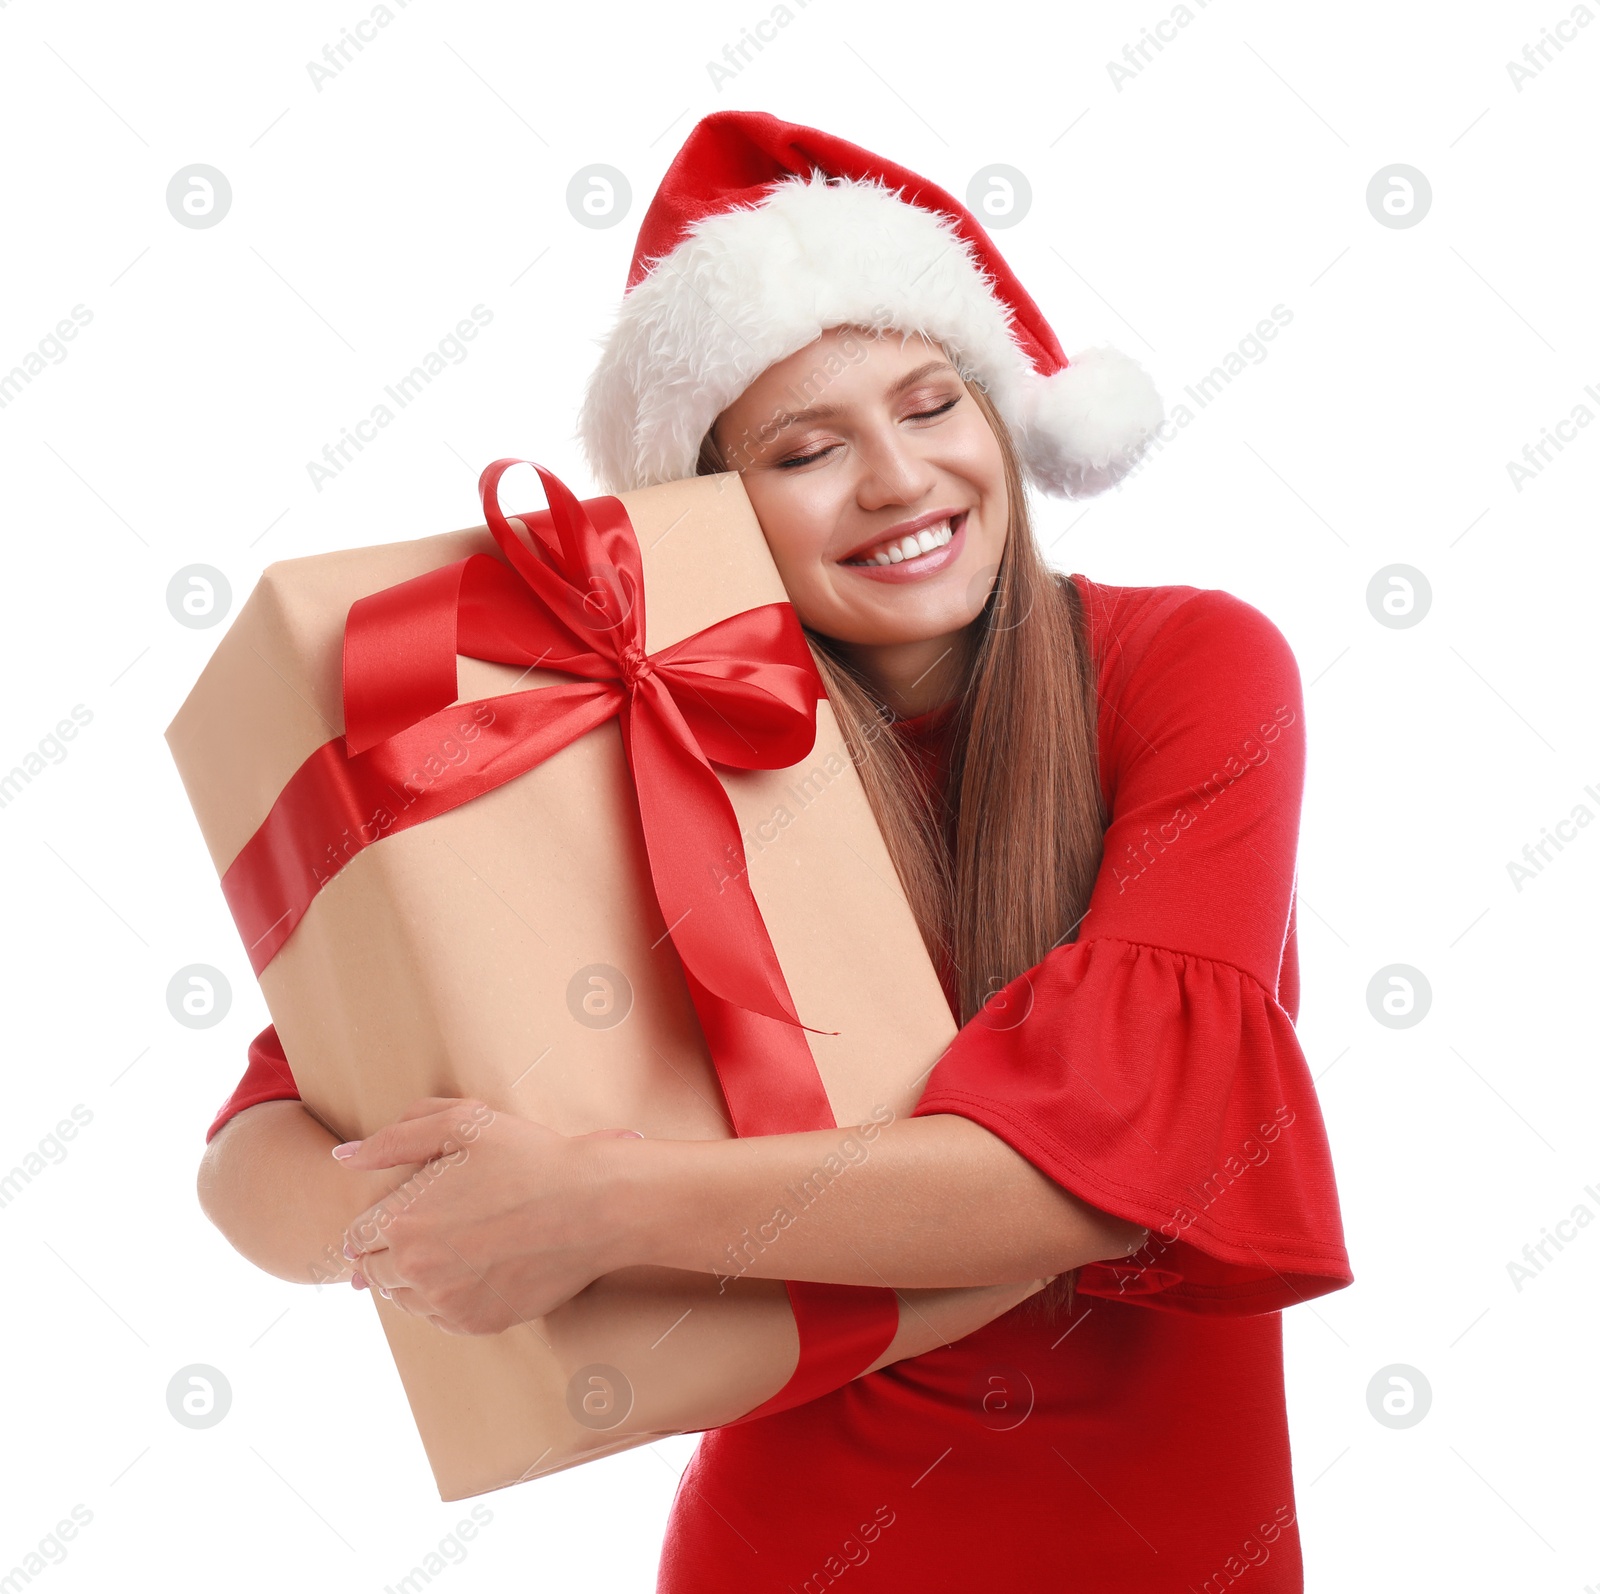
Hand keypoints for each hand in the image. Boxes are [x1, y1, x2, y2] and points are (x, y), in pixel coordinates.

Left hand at [332, 1096, 642, 1335]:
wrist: (593, 1206)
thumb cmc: (529, 1157)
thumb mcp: (462, 1124)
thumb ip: (395, 1138)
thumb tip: (343, 1157)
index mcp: (404, 1219)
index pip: (356, 1237)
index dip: (375, 1223)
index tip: (399, 1215)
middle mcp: (416, 1270)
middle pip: (374, 1273)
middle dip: (390, 1252)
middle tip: (430, 1230)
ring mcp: (448, 1302)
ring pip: (405, 1299)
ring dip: (415, 1278)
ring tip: (455, 1247)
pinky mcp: (478, 1323)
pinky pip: (441, 1318)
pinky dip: (448, 1298)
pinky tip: (476, 1268)